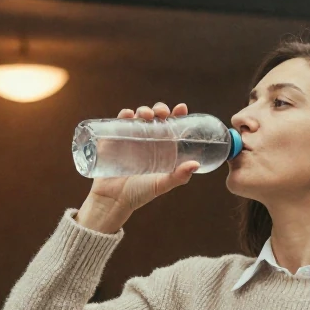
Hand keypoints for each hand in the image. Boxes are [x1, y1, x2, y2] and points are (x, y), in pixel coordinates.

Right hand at [77, 102, 200, 232]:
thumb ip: (179, 176)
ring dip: (143, 110)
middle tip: (162, 113)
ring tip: (145, 115)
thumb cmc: (139, 193)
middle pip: (155, 117)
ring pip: (138, 116)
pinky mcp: (113, 139)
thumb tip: (196, 164)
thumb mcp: (161, 185)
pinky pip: (119, 122)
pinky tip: (128, 114)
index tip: (181, 108)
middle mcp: (147, 140)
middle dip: (160, 109)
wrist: (112, 200)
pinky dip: (124, 114)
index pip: (172, 126)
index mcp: (162, 147)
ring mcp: (130, 138)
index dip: (177, 114)